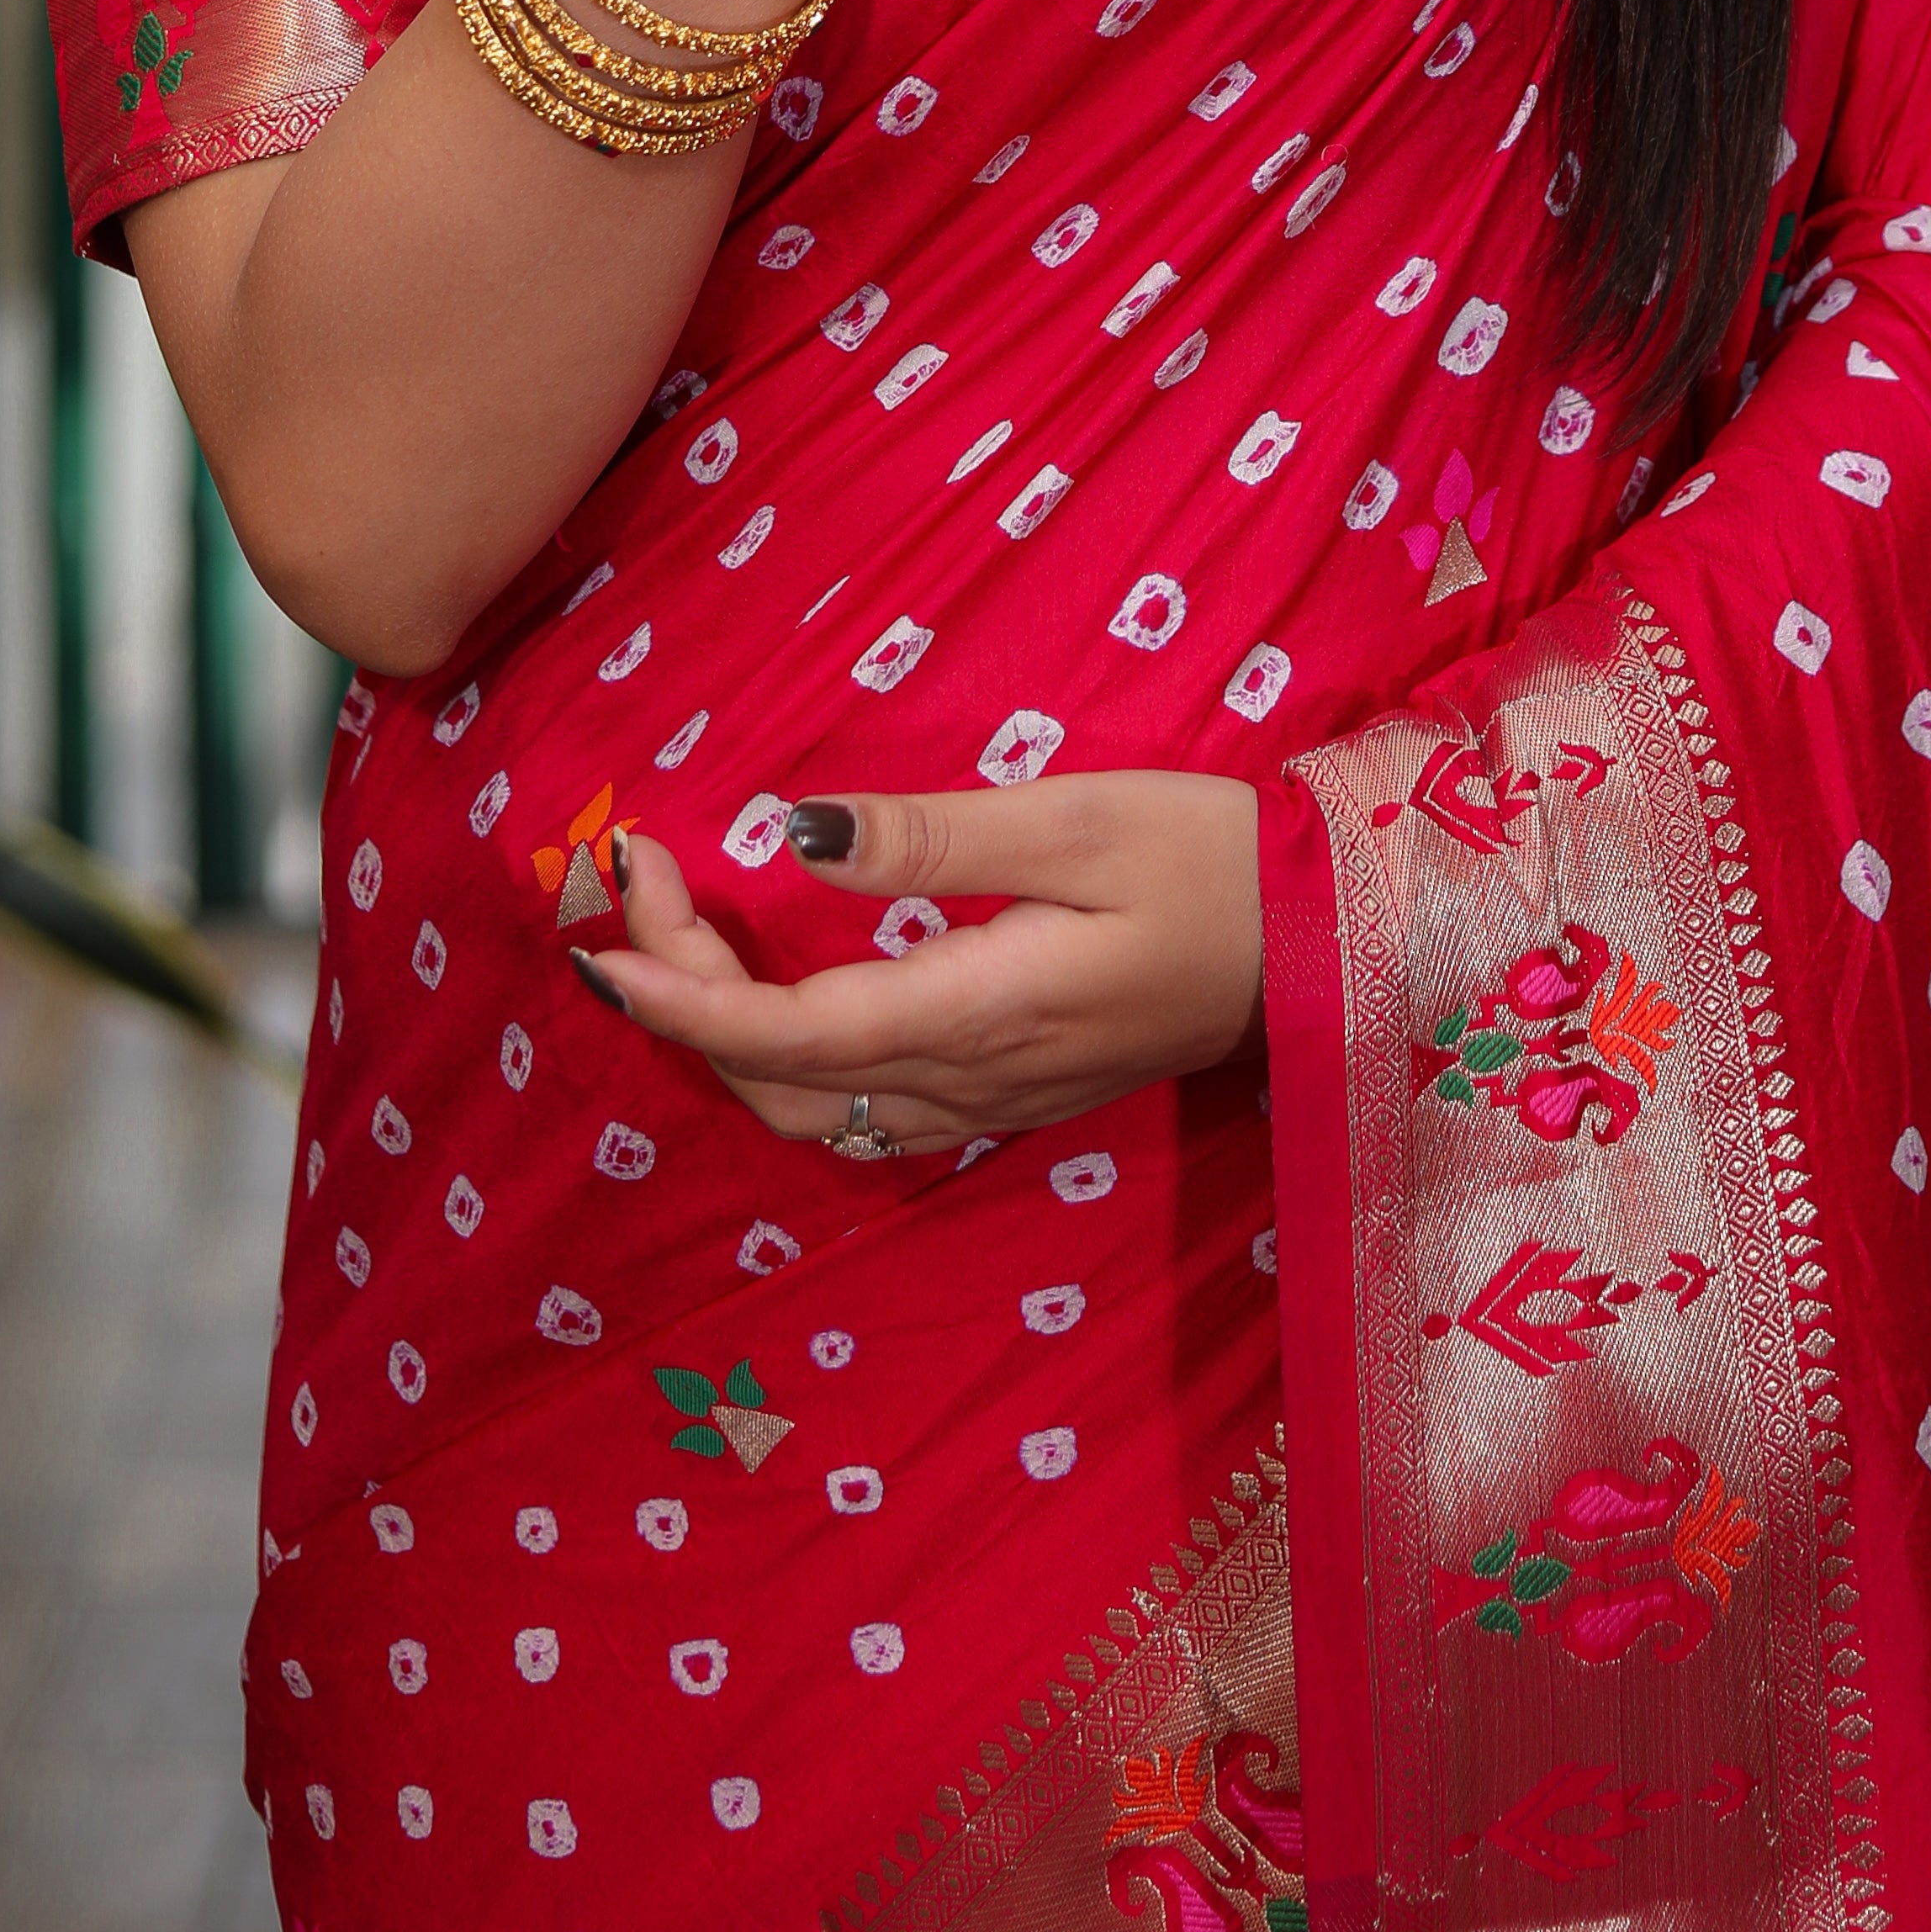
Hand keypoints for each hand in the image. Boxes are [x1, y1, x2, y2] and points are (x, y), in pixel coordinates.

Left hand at [584, 773, 1264, 1154]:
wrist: (1326, 945)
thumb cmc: (1212, 860)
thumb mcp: (1076, 820)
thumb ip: (931, 838)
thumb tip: (793, 836)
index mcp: (979, 1014)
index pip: (785, 1034)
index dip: (679, 993)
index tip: (604, 933)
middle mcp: (971, 1083)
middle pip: (779, 1077)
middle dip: (684, 995)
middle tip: (645, 882)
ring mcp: (992, 1103)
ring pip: (815, 1110)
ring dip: (727, 1038)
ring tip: (683, 937)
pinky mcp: (1012, 1095)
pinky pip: (865, 1111)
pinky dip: (789, 1061)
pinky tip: (776, 995)